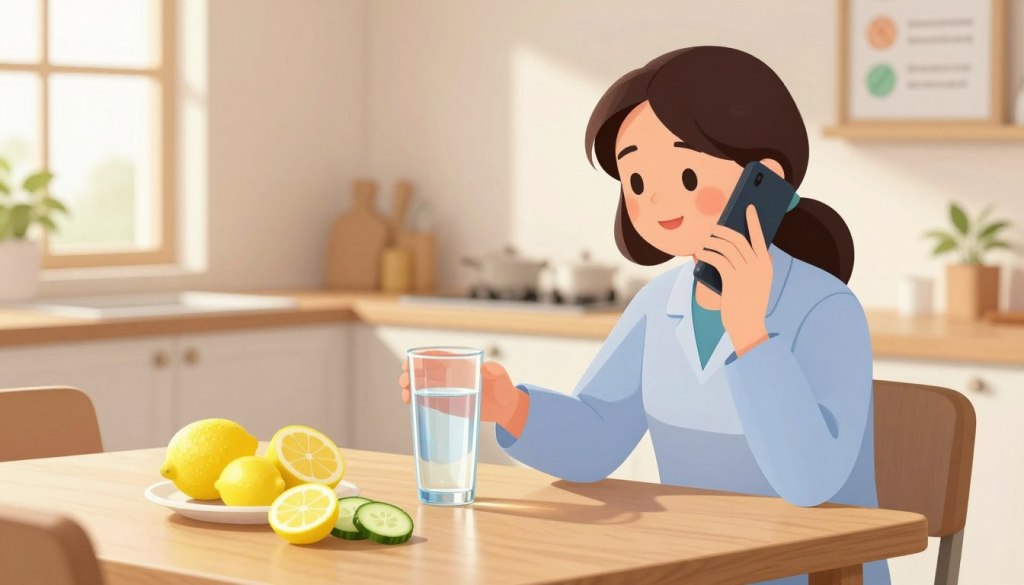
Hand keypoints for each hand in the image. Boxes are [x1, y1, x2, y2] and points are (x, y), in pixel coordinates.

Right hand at [400, 357, 529, 435]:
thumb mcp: (500, 378)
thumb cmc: (503, 389)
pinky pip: (426, 399)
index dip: (421, 357)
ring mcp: (445, 390)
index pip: (436, 357)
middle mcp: (449, 376)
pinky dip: (414, 399)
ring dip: (409, 387)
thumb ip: (495, 372)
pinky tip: (408, 402)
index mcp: (459, 364)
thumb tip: (487, 368)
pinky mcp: (445, 403)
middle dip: (410, 373)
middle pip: (424, 371)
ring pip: (421, 385)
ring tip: (405, 395)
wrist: (504, 408)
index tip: (408, 362)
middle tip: (404, 381)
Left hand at [694, 205, 771, 355]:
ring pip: (726, 248)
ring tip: (703, 242)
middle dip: (723, 230)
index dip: (754, 221)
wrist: (748, 325)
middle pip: (738, 239)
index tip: (748, 208)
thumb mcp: (756, 283)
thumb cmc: (748, 304)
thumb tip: (729, 247)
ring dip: (711, 242)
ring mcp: (746, 272)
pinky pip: (717, 259)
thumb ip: (750, 266)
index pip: (761, 237)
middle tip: (712, 228)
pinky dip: (706, 254)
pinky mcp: (732, 279)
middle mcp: (758, 265)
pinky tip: (699, 253)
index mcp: (766, 265)